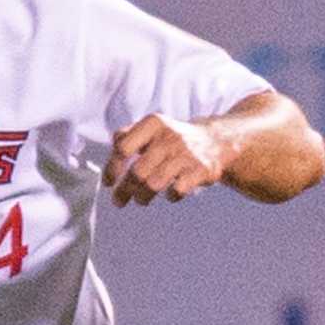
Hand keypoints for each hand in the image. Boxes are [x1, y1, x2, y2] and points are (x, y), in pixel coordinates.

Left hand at [103, 114, 229, 206]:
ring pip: (154, 184)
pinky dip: (170, 197)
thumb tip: (112, 147)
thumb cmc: (173, 138)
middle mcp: (169, 136)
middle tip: (119, 201)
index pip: (123, 147)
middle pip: (137, 171)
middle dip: (125, 190)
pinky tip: (168, 194)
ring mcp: (186, 153)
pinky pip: (177, 191)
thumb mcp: (152, 128)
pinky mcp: (201, 170)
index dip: (112, 168)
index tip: (109, 183)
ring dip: (142, 197)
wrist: (215, 141)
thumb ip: (127, 134)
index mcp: (154, 123)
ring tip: (140, 200)